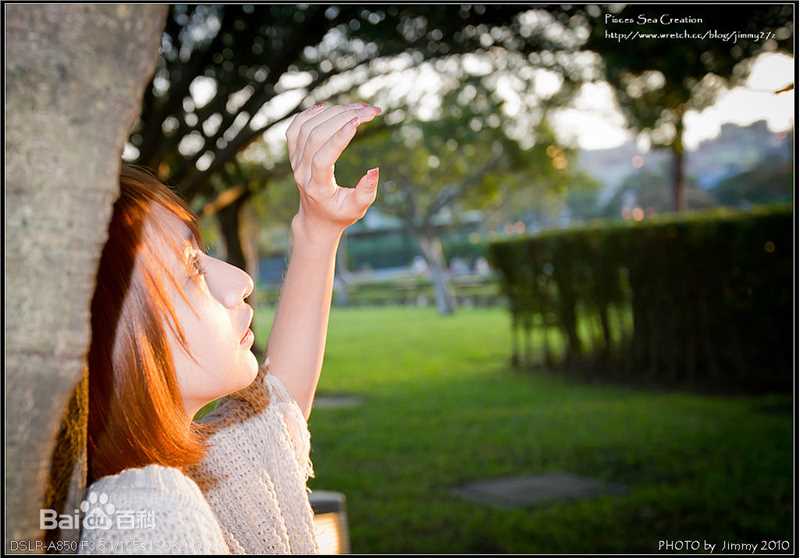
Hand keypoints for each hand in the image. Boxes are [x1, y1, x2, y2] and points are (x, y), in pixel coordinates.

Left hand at [286, 102, 381, 238]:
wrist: (316, 217)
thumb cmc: (339, 213)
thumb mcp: (357, 209)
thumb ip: (366, 192)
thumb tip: (374, 170)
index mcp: (317, 187)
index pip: (322, 158)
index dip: (338, 139)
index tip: (358, 122)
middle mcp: (302, 172)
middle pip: (316, 136)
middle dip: (343, 118)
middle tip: (370, 111)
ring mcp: (295, 161)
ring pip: (307, 127)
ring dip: (333, 112)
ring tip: (358, 107)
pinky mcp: (294, 153)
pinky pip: (296, 127)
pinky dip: (311, 113)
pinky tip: (330, 107)